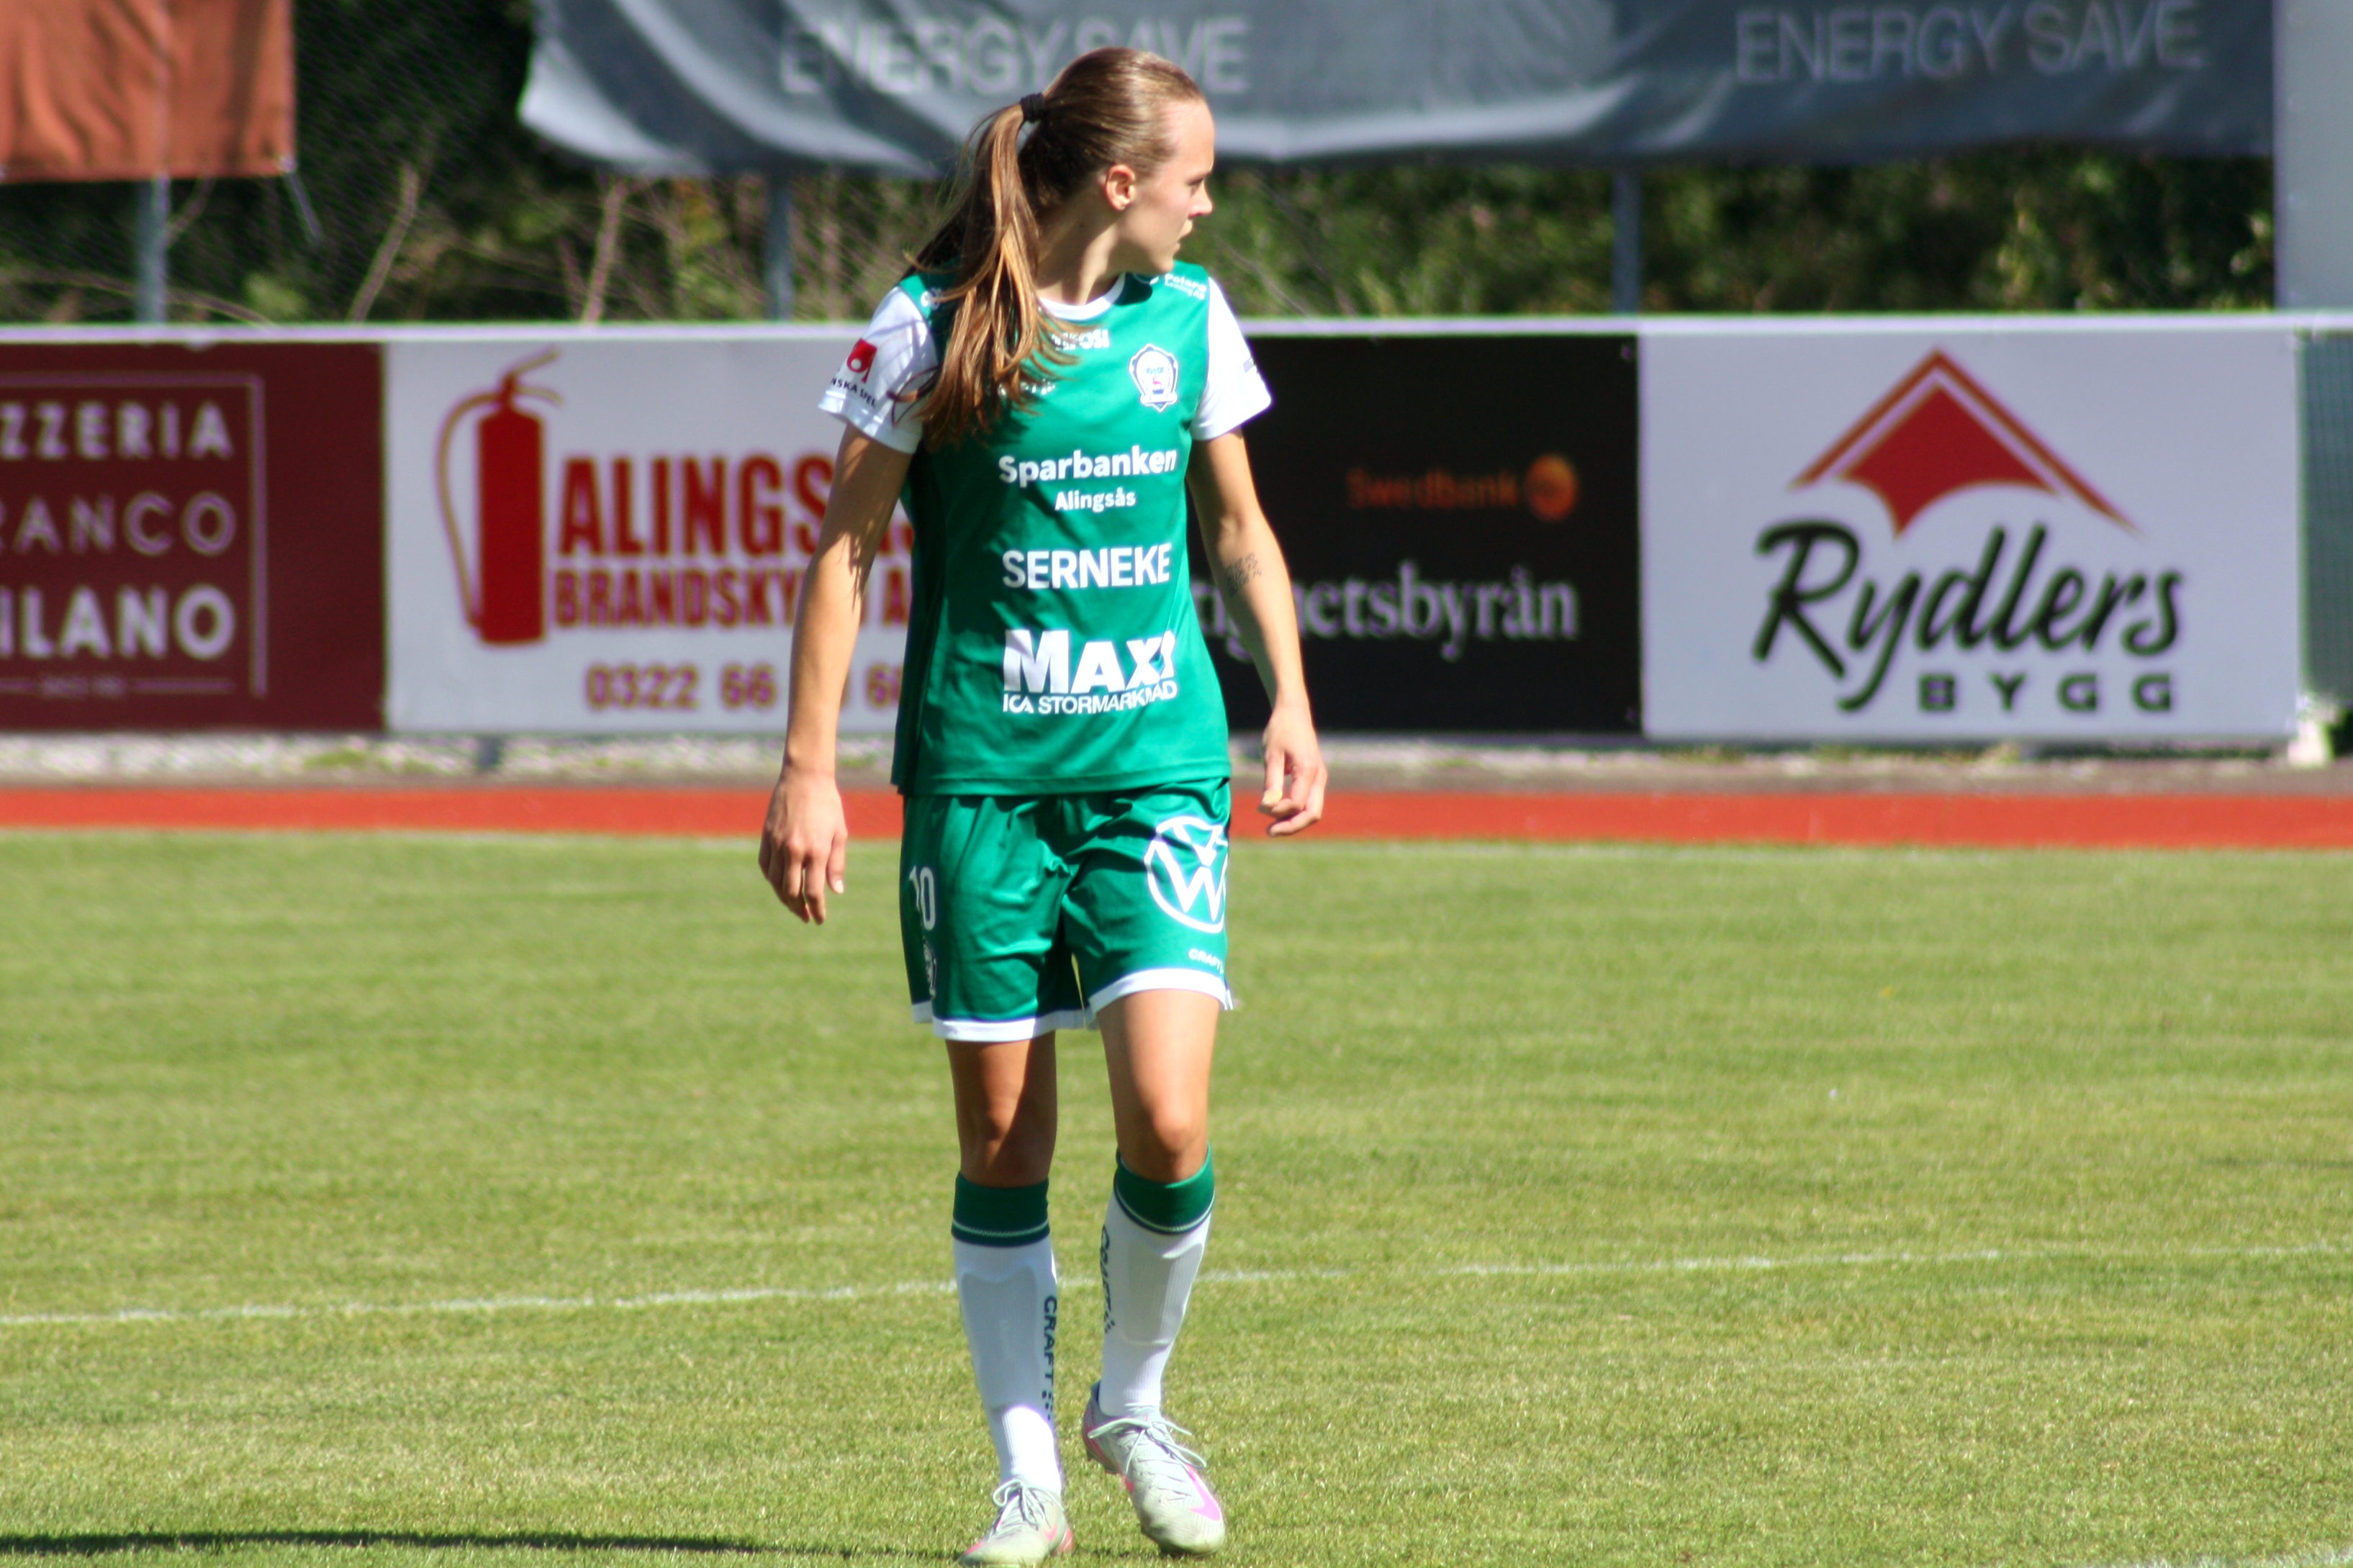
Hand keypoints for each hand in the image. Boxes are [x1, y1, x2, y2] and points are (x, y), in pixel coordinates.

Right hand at [757, 765, 848, 922]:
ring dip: (784, 898)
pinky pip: (765, 866)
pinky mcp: (766, 837)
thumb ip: (836, 864)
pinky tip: (780, 884)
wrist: (805, 778)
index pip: (813, 892)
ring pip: (776, 882)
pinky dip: (772, 879)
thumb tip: (835, 891)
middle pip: (791, 892)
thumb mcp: (840, 834)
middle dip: (799, 909)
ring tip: (794, 905)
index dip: (816, 910)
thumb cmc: (828, 805)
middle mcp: (794, 851)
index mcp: (816, 851)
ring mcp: (777, 844)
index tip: (818, 920)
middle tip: (806, 916)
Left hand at [1257, 703, 1325, 837]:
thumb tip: (1267, 808)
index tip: (1259, 808)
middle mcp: (1319, 777)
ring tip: (1272, 826)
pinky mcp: (1315, 778)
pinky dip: (1296, 811)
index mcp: (1308, 770)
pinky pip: (1309, 802)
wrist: (1293, 712)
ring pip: (1313, 810)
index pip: (1296, 803)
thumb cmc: (1280, 730)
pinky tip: (1278, 812)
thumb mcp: (1271, 755)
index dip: (1277, 811)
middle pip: (1312, 814)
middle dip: (1292, 826)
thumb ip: (1271, 783)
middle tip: (1269, 832)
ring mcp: (1319, 778)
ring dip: (1294, 820)